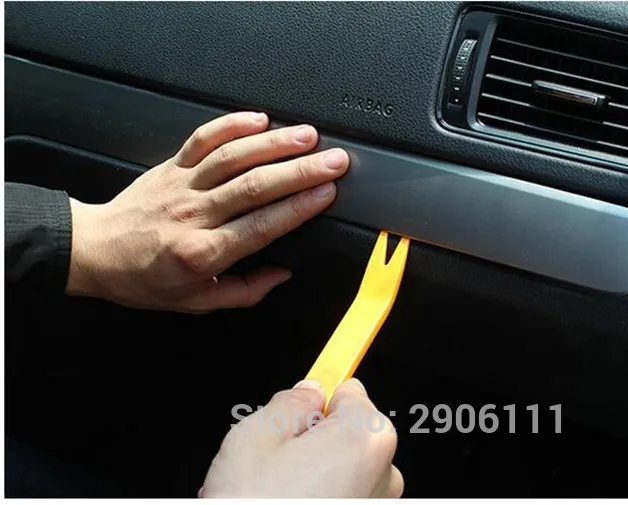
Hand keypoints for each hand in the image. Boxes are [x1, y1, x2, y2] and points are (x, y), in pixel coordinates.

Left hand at [66, 111, 348, 311]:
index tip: (327, 193)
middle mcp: (194, 215)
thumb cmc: (144, 279)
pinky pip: (202, 139)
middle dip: (300, 170)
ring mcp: (182, 185)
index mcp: (203, 253)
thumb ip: (245, 291)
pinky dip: (231, 124)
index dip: (299, 207)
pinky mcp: (171, 165)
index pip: (262, 226)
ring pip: (233, 157)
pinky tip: (259, 118)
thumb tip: (282, 275)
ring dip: (274, 143)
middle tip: (333, 160)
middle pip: (255, 186)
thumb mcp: (196, 302)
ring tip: (307, 135)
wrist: (95, 253)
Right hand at [200, 378, 402, 497]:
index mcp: (364, 438)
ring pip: (345, 466)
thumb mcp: (255, 436)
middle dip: (315, 437)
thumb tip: (307, 393)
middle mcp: (384, 473)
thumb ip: (289, 403)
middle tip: (276, 459)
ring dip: (317, 470)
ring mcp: (378, 503)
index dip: (321, 395)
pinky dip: (323, 494)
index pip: (350, 390)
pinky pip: (347, 493)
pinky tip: (290, 501)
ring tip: (276, 489)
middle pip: (348, 430)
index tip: (327, 378)